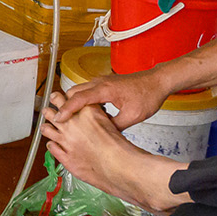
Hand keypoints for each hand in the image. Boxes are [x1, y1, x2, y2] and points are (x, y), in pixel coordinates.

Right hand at [51, 69, 176, 130]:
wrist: (157, 82)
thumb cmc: (148, 95)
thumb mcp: (133, 116)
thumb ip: (115, 126)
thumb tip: (104, 134)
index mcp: (105, 89)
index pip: (78, 98)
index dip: (66, 109)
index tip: (58, 118)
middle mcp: (100, 83)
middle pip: (73, 92)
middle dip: (65, 105)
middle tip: (62, 119)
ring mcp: (102, 81)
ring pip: (79, 90)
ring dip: (74, 102)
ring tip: (73, 117)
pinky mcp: (105, 83)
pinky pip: (87, 90)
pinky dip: (83, 100)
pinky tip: (89, 112)